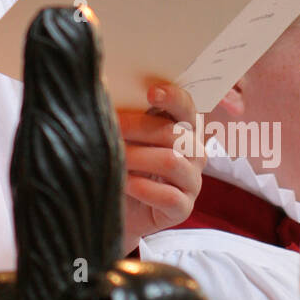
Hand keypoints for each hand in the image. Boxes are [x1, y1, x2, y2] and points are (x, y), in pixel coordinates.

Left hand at [118, 82, 201, 252]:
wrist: (116, 207)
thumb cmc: (121, 163)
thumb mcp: (124, 137)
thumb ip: (125, 115)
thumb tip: (106, 91)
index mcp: (183, 128)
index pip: (186, 107)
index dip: (172, 97)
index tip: (150, 92)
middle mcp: (194, 153)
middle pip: (174, 134)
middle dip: (138, 128)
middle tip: (110, 126)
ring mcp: (192, 182)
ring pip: (171, 162)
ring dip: (137, 157)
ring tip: (113, 157)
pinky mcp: (183, 208)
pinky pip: (169, 196)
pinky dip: (144, 188)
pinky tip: (124, 183)